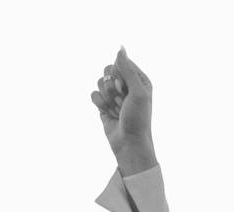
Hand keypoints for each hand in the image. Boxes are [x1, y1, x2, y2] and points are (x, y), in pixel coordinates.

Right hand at [91, 48, 155, 171]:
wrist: (129, 143)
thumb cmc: (138, 119)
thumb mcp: (137, 92)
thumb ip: (128, 69)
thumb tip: (120, 47)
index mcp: (139, 79)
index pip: (120, 63)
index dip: (119, 75)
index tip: (126, 89)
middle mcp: (127, 85)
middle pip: (107, 70)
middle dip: (112, 87)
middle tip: (122, 101)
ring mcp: (114, 94)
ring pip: (100, 82)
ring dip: (107, 98)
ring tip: (118, 110)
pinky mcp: (104, 103)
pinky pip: (94, 94)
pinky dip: (100, 105)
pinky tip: (110, 114)